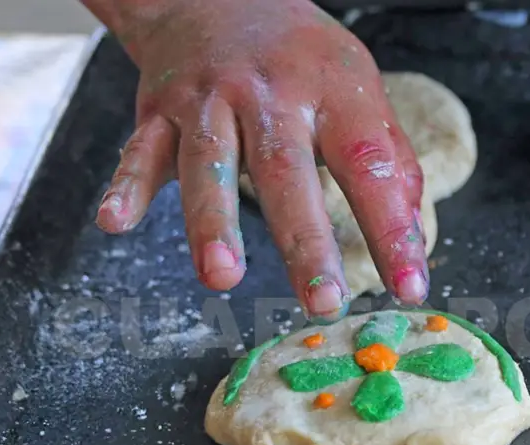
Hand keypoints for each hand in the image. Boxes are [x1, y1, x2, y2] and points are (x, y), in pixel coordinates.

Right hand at [88, 0, 427, 321]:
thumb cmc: (301, 58)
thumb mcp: (360, 91)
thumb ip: (388, 163)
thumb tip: (414, 239)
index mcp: (332, 92)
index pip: (369, 165)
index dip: (392, 229)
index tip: (410, 285)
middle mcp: (270, 94)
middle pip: (288, 171)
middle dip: (306, 240)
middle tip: (325, 301)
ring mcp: (209, 100)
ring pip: (210, 163)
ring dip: (213, 222)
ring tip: (222, 276)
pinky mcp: (159, 109)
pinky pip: (141, 149)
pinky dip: (126, 186)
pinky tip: (115, 222)